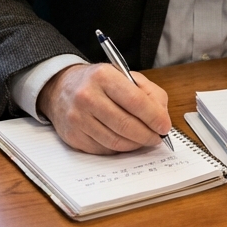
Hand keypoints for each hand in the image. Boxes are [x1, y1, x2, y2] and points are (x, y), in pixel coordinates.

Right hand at [36, 63, 170, 154]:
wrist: (61, 88)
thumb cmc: (99, 83)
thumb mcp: (125, 76)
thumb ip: (149, 93)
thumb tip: (162, 118)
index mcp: (103, 76)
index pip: (135, 101)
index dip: (154, 117)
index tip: (165, 126)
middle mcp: (87, 96)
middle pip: (126, 125)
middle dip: (147, 135)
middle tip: (157, 138)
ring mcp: (78, 118)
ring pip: (115, 141)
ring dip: (135, 144)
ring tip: (144, 139)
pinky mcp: (73, 136)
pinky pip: (104, 149)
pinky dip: (119, 148)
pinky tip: (125, 141)